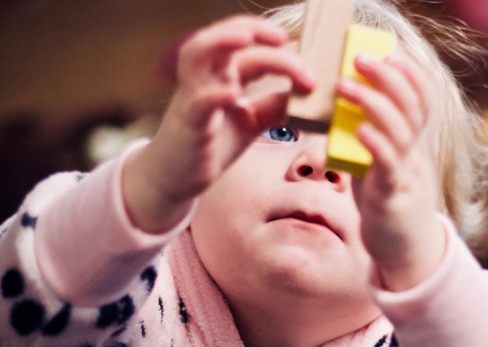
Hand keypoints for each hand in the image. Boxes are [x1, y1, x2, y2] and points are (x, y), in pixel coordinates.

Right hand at [124, 15, 315, 231]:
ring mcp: (193, 97)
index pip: (248, 48)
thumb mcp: (252, 121)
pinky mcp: (188, 124)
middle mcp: (205, 78)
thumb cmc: (214, 143)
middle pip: (221, 37)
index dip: (277, 48)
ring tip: (246, 38)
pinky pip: (197, 102)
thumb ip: (276, 105)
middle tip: (281, 36)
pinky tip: (233, 93)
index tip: (306, 61)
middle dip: (249, 28)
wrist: (177, 177)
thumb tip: (309, 94)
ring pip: (196, 55)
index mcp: (222, 74)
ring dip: (220, 41)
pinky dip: (213, 94)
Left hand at [336, 52, 445, 291]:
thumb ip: (370, 140)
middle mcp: (415, 155)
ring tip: (345, 84)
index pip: (422, 100)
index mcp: (414, 145)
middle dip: (387, 77)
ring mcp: (407, 176)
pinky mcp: (392, 198)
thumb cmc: (388, 204)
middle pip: (410, 107)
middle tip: (360, 57)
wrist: (404, 252)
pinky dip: (375, 145)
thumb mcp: (380, 165)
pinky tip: (359, 129)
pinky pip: (388, 167)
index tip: (390, 51)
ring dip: (372, 103)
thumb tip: (342, 112)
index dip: (410, 73)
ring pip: (399, 132)